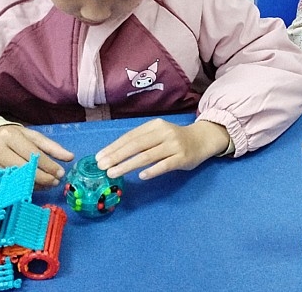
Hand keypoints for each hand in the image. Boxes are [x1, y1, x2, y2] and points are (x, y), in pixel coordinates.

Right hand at [0, 125, 74, 187]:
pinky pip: (8, 186)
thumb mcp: (30, 136)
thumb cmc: (10, 137)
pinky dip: (22, 188)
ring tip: (47, 185)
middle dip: (43, 177)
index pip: (33, 153)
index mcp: (10, 136)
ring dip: (35, 185)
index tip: (61, 172)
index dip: (48, 165)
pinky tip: (33, 188)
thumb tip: (70, 157)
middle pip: (24, 168)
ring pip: (16, 179)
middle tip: (55, 181)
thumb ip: (50, 146)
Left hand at [95, 118, 230, 179]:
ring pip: (147, 156)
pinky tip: (141, 176)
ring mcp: (174, 146)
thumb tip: (114, 154)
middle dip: (117, 156)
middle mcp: (164, 133)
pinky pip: (165, 165)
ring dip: (128, 165)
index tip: (99, 157)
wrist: (202, 140)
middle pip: (136, 145)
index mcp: (154, 125)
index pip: (130, 137)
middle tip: (102, 166)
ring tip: (113, 173)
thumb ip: (141, 141)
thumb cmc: (174, 139)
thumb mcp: (158, 134)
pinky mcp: (183, 158)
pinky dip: (152, 170)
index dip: (114, 147)